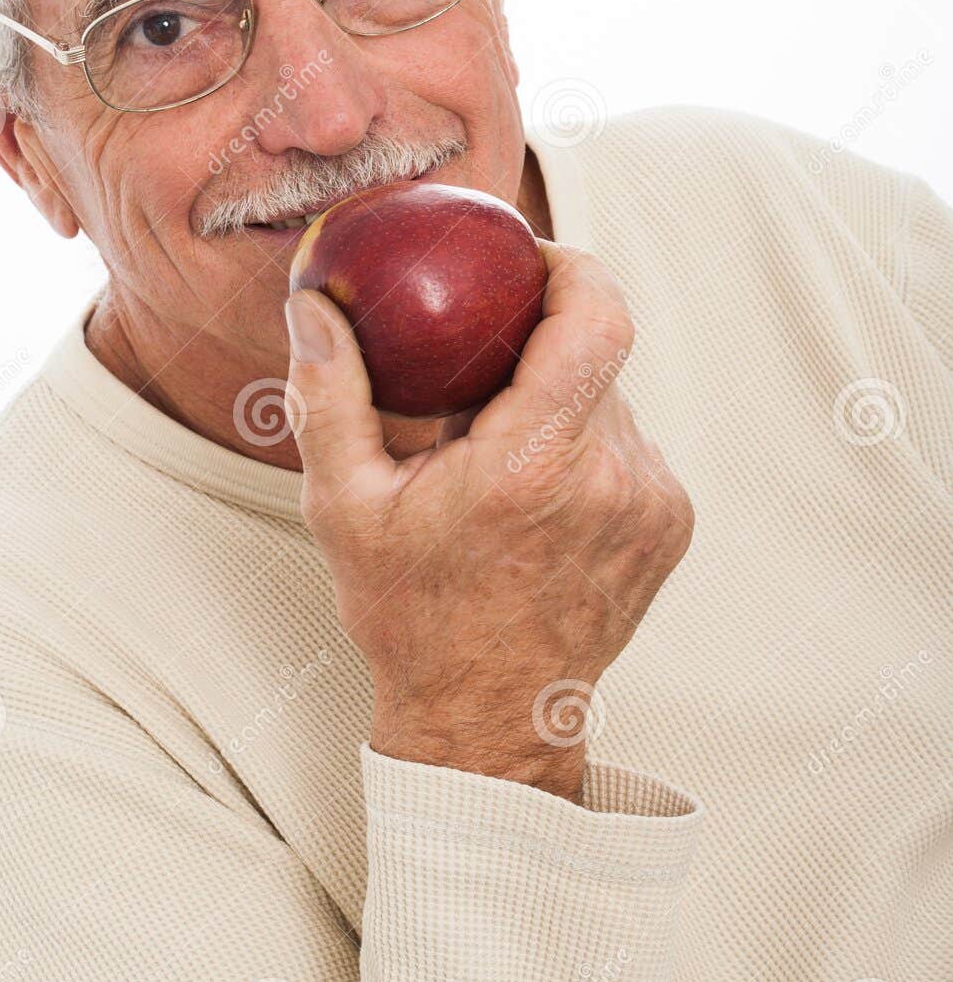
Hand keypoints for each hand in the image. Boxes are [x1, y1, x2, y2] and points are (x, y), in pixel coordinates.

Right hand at [284, 243, 694, 799]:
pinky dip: (586, 443)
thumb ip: (330, 396)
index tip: (529, 260)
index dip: (574, 267)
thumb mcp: (345, 508)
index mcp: (534, 465)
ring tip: (500, 442)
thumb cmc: (412, 618)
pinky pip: (631, 445)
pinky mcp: (669, 526)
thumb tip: (312, 308)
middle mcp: (609, 479)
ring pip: (614, 400)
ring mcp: (650, 505)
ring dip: (562, 398)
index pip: (598, 318)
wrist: (486, 721)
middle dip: (544, 339)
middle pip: (598, 353)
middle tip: (483, 357)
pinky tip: (536, 487)